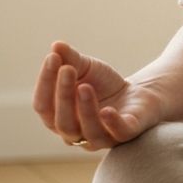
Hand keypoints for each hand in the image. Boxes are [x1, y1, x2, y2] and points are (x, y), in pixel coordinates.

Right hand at [32, 41, 162, 150]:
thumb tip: (56, 45)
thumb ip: (71, 59)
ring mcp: (101, 137)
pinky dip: (112, 123)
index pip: (43, 106)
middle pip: (62, 122)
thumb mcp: (87, 68)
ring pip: (88, 131)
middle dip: (63, 94)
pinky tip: (108, 110)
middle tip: (67, 69)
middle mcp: (75, 134)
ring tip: (85, 86)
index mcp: (58, 118)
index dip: (46, 82)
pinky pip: (117, 134)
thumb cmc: (104, 84)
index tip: (52, 57)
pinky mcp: (126, 134)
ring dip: (84, 109)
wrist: (138, 92)